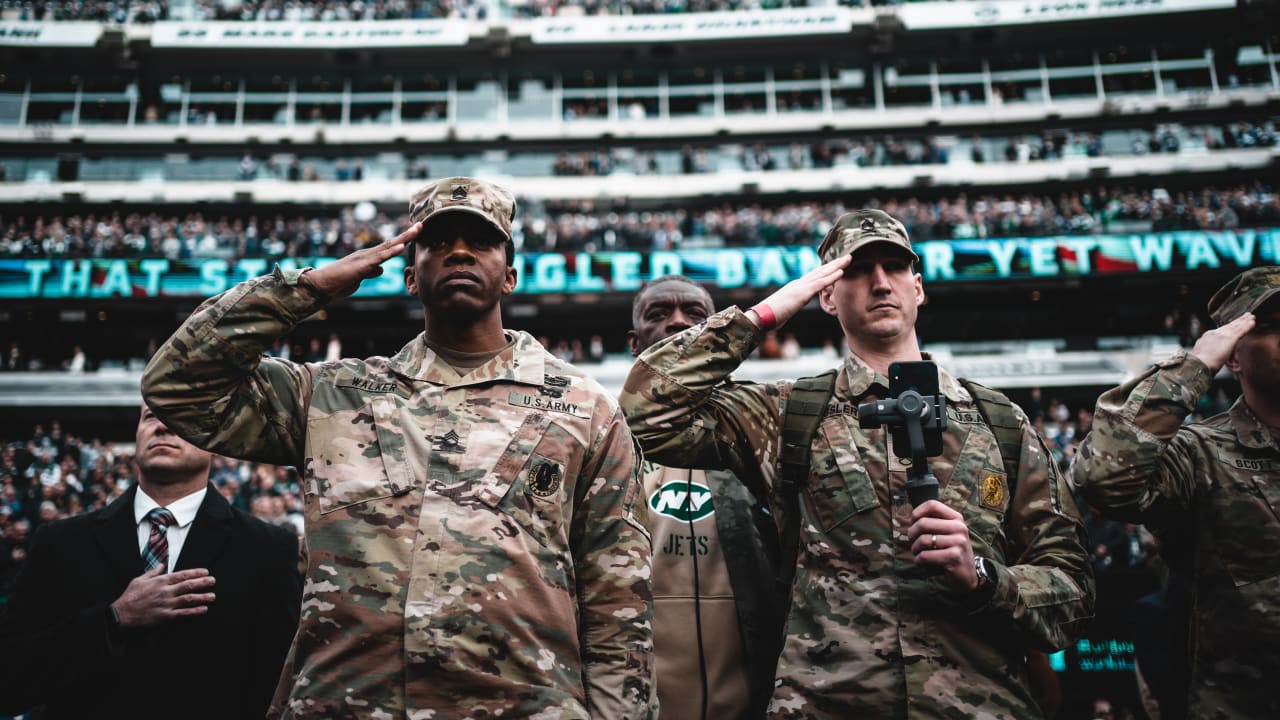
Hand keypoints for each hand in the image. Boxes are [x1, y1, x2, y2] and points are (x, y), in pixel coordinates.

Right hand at [111, 566, 215, 627]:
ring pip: (188, 599)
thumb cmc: (130, 596)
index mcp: (160, 582)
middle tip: (213, 581)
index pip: (182, 575)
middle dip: (203, 583)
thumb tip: (162, 565)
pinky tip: (203, 609)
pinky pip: (183, 613)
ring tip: (212, 595)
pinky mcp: (166, 616)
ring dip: (202, 597)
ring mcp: (166, 604)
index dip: (195, 573)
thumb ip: (153, 572)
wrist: (122, 614)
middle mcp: (165, 592)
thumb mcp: (139, 579)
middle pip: (188, 585)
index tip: (205, 572)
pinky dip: (194, 611)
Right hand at [302, 221, 421, 301]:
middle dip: (407, 235)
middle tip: (421, 225)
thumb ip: (371, 271)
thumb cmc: (339, 282)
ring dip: (403, 238)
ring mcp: (364, 258)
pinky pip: (379, 258)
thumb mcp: (360, 277)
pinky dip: (390, 252)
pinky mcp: (361, 266)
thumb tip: (382, 268)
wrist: (322, 285)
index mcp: (368, 257)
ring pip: (387, 247)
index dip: (403, 241)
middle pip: (391, 243)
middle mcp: (368, 254)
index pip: (389, 247)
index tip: (415, 233)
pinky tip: (400, 247)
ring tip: (416, 230)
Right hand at [749, 254, 850, 328]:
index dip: (826, 270)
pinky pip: (819, 284)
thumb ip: (790, 308)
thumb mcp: (784, 311)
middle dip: (834, 264)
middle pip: (819, 271)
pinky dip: (831, 277)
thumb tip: (788, 311)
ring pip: (822, 274)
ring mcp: (799, 287)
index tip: (836, 265)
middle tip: (847, 257)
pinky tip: (841, 272)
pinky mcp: (801, 293)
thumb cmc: (769, 318)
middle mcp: (798, 284)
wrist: (759, 318)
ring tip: (848, 259)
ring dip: (836, 266)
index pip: (814, 277)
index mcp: (795, 288)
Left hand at [906, 500, 977, 591]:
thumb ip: (934, 522)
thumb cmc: (951, 550)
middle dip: (911, 534)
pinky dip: (918, 560)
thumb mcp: (948, 532)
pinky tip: (921, 561)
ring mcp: (958, 542)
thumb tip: (913, 516)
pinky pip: (926, 555)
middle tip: (912, 541)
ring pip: (923, 540)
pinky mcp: (954, 557)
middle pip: (923, 523)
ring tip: (917, 552)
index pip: (932, 505)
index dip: (917, 512)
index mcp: (956, 518)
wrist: (968, 573)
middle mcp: (959, 528)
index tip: (914, 522)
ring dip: (915, 548)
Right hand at [1190, 312, 1254, 372]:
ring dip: (1244, 321)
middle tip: (1245, 316)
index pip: (1220, 330)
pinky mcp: (1230, 338)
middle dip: (1237, 321)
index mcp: (1207, 337)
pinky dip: (1247, 326)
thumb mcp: (1201, 355)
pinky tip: (1253, 322)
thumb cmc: (1199, 364)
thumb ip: (1207, 352)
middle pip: (1229, 326)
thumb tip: (1209, 356)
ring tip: (1251, 316)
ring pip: (1236, 326)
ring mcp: (1222, 335)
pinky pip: (1241, 330)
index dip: (1229, 326)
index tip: (1234, 324)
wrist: (1198, 363)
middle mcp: (1214, 333)